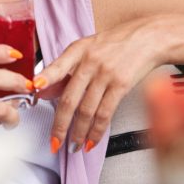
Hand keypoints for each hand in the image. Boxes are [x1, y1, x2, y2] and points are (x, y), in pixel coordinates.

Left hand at [34, 17, 159, 152]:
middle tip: (54, 141)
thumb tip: (43, 90)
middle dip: (60, 124)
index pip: (58, 66)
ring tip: (73, 145)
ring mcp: (106, 74)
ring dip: (78, 133)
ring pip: (86, 110)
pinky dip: (97, 131)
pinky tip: (91, 140)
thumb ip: (64, 68)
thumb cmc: (114, 43)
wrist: (148, 38)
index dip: (46, 78)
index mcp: (77, 50)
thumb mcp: (86, 48)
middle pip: (70, 98)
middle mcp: (90, 62)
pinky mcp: (121, 85)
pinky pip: (105, 113)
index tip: (35, 90)